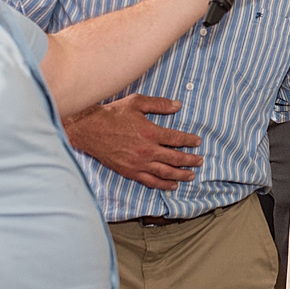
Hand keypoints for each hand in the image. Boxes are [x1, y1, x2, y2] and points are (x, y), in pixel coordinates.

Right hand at [65, 96, 202, 189]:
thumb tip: (178, 105)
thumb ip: (159, 104)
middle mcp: (147, 150)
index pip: (176, 139)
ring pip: (165, 172)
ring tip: (191, 176)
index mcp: (150, 132)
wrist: (89, 129)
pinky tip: (171, 186)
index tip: (197, 142)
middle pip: (175, 158)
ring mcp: (138, 163)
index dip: (189, 141)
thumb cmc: (112, 114)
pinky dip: (162, 185)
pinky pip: (149, 181)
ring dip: (180, 175)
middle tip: (200, 161)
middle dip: (190, 160)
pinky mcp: (129, 171)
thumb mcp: (136, 102)